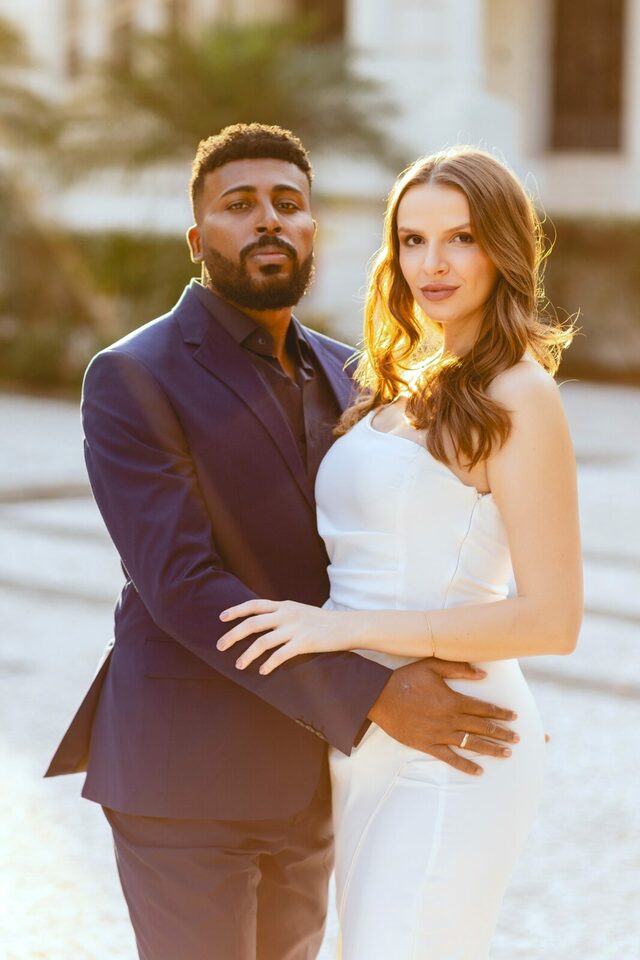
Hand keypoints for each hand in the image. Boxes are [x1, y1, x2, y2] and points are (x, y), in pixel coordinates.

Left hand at [217, 599, 350, 672]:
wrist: (348, 626)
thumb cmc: (323, 621)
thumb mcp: (300, 610)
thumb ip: (282, 613)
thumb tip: (262, 621)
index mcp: (284, 605)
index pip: (254, 605)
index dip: (236, 610)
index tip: (222, 618)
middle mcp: (287, 614)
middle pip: (252, 624)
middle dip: (233, 635)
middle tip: (220, 646)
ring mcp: (295, 628)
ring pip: (263, 642)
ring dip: (248, 655)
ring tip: (239, 665)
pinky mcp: (304, 643)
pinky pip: (280, 655)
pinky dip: (269, 664)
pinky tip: (263, 671)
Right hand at [369, 658, 519, 775]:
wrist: (379, 697)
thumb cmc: (406, 679)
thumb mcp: (432, 666)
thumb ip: (459, 669)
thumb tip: (483, 674)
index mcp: (453, 700)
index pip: (484, 708)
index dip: (500, 712)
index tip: (514, 717)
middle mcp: (450, 719)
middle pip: (482, 727)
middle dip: (502, 733)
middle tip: (518, 739)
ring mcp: (440, 734)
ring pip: (471, 744)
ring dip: (491, 749)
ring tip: (507, 753)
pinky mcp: (428, 745)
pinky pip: (450, 759)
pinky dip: (465, 766)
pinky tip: (479, 772)